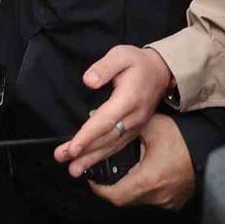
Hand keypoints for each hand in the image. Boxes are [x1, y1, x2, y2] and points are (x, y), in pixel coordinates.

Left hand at [55, 45, 172, 176]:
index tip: (73, 147)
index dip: (88, 135)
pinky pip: (117, 145)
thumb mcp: (121, 55)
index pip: (105, 120)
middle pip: (106, 137)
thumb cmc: (138, 63)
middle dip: (84, 151)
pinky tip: (89, 163)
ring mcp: (135, 126)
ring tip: (73, 169)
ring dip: (91, 158)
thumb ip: (104, 67)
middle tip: (62, 158)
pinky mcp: (134, 130)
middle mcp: (133, 117)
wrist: (162, 72)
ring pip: (112, 145)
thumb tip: (89, 81)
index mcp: (128, 99)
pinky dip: (102, 156)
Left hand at [87, 115, 195, 209]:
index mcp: (147, 180)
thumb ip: (124, 126)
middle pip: (125, 200)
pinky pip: (154, 199)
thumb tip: (97, 117)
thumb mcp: (152, 126)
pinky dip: (145, 189)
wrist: (212, 149)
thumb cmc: (182, 138)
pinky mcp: (176, 201)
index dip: (99, 188)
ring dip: (129, 188)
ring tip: (124, 171)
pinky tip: (144, 174)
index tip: (93, 178)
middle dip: (112, 188)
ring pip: (139, 200)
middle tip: (105, 174)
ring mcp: (167, 201)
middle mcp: (157, 197)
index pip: (114, 195)